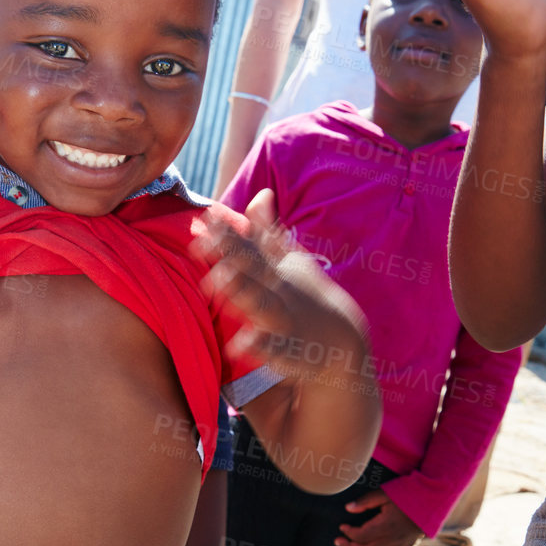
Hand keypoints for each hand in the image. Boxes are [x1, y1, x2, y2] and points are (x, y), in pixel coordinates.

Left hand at [193, 191, 362, 376]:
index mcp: (275, 269)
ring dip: (241, 291)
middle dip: (231, 255)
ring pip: (261, 304)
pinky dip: (260, 347)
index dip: (228, 234)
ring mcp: (285, 320)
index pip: (249, 247)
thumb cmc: (307, 297)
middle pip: (253, 269)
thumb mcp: (292, 262)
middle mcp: (279, 290)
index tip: (207, 217)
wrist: (344, 343)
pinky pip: (274, 349)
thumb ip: (268, 233)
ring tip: (219, 279)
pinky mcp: (289, 351)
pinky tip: (240, 345)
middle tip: (201, 243)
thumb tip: (261, 194)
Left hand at [335, 490, 422, 545]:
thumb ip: (366, 501)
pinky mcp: (408, 545)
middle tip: (338, 542)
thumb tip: (348, 508)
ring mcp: (401, 544)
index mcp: (386, 526)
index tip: (341, 527)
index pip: (361, 535)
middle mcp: (393, 539)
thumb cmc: (408, 494)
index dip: (349, 533)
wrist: (434, 500)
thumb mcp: (385, 493)